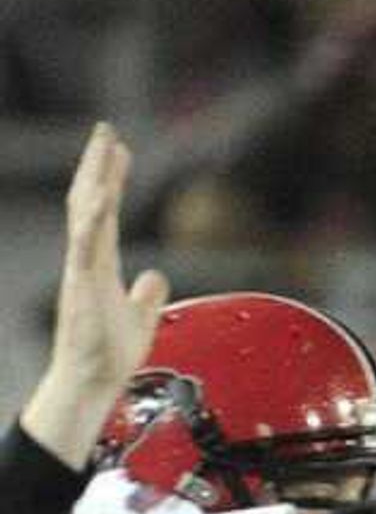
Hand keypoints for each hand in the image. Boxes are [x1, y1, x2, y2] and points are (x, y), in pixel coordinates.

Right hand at [21, 124, 166, 463]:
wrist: (91, 382)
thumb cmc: (109, 353)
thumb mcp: (140, 317)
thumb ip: (146, 293)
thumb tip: (156, 275)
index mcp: (99, 263)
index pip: (105, 211)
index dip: (112, 179)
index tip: (120, 150)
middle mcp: (86, 259)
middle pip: (90, 201)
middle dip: (98, 165)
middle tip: (107, 130)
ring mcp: (82, 268)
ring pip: (86, 213)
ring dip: (95, 178)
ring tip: (104, 145)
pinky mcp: (83, 283)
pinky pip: (87, 243)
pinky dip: (95, 216)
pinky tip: (103, 191)